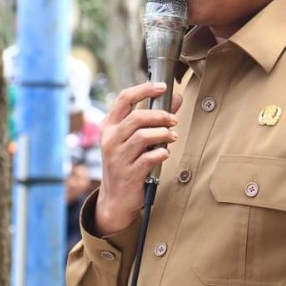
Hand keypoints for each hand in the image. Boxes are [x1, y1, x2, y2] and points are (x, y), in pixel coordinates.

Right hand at [94, 81, 181, 235]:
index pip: (123, 98)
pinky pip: (148, 158)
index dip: (144, 89)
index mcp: (108, 126)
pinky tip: (165, 154)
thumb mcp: (132, 138)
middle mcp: (110, 140)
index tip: (162, 87)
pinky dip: (160, 153)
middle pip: (137, 117)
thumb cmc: (126, 162)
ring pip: (142, 136)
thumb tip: (177, 97)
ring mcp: (117, 157)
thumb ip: (154, 117)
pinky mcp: (128, 173)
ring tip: (172, 137)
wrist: (115, 198)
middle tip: (173, 120)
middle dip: (160, 115)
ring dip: (163, 134)